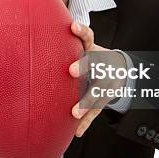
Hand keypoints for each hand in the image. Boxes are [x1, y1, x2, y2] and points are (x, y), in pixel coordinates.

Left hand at [68, 21, 125, 136]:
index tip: (73, 26)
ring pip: (99, 91)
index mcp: (91, 49)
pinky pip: (97, 111)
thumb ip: (67, 44)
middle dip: (84, 66)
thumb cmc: (91, 59)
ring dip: (87, 101)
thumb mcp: (84, 48)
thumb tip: (38, 35)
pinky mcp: (106, 98)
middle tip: (71, 70)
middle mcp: (100, 64)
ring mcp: (106, 82)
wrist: (119, 69)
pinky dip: (86, 122)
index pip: (88, 37)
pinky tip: (78, 131)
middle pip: (95, 63)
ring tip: (75, 112)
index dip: (82, 31)